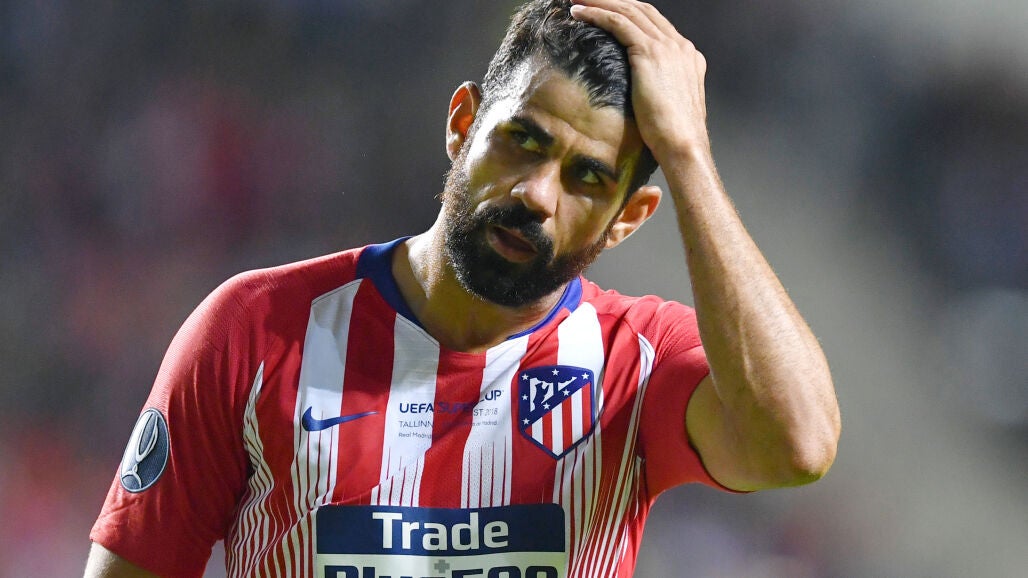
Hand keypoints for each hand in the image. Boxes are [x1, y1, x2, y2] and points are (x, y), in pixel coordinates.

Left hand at [570, 0, 709, 161]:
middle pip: (642, 10)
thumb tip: (640, 96)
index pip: (655, 24)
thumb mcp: (667, 108)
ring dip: (600, 2)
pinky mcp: (650, 53)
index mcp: (688, 57)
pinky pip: (618, 23)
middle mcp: (680, 46)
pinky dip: (597, 13)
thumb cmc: (672, 138)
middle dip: (613, 1)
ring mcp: (667, 47)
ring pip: (629, 11)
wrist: (683, 145)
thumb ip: (659, 91)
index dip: (629, 13)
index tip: (607, 11)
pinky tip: (578, 13)